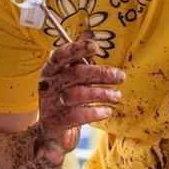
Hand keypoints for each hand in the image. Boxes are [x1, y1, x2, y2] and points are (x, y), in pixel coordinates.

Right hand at [34, 36, 122, 165]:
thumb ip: (79, 58)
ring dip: (102, 93)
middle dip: (100, 73)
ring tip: (116, 96)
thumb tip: (89, 34)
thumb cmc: (65, 100)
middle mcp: (48, 85)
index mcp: (51, 70)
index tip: (96, 47)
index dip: (77, 49)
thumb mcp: (69, 78)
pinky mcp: (55, 121)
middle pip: (75, 73)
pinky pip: (78, 115)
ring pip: (78, 94)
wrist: (51, 134)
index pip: (62, 55)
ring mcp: (50, 103)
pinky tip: (106, 111)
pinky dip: (95, 112)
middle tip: (120, 76)